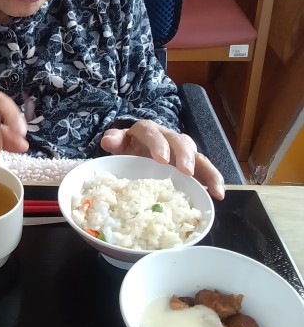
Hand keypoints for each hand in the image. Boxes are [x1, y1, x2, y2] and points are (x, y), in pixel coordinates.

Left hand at [100, 120, 224, 200]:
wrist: (136, 153)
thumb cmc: (128, 149)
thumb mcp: (119, 144)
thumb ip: (115, 140)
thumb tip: (108, 141)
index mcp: (147, 131)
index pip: (151, 132)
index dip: (158, 144)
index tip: (161, 159)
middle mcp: (169, 138)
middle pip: (180, 141)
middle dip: (184, 156)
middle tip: (186, 171)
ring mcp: (182, 152)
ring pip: (198, 156)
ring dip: (207, 171)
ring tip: (213, 188)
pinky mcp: (192, 166)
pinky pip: (205, 170)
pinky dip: (213, 181)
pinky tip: (218, 195)